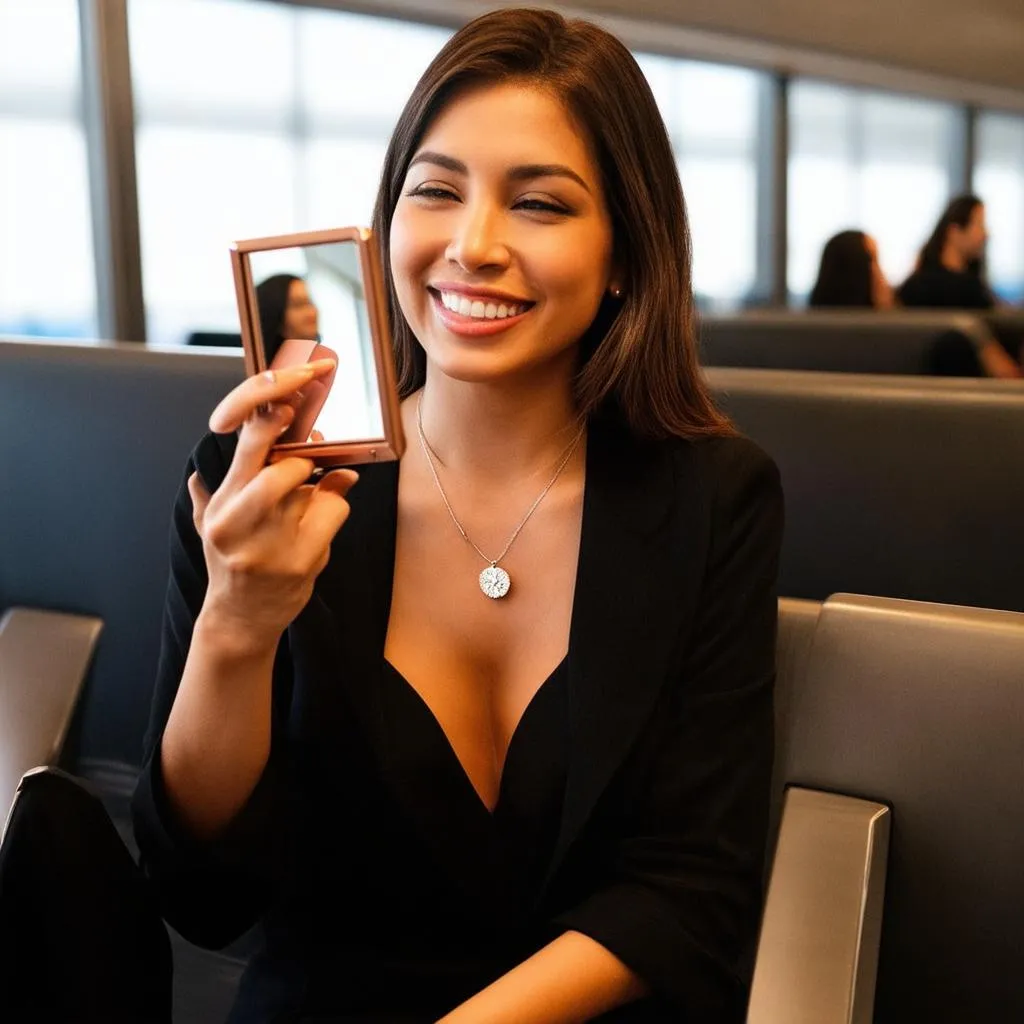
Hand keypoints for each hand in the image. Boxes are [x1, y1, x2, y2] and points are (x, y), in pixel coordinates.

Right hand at [189, 359, 356, 651]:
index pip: (245, 450)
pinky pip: (333, 513)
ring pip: (312, 489)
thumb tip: (199, 469)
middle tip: (303, 466)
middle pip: (282, 469)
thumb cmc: (231, 565)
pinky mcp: (301, 562)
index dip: (269, 422)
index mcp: (222, 506)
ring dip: (318, 488)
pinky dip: (335, 509)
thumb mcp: (211, 527)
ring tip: (307, 501)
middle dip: (300, 461)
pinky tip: (321, 524)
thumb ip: (210, 494)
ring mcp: (271, 545)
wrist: (240, 619)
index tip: (287, 404)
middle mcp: (241, 524)